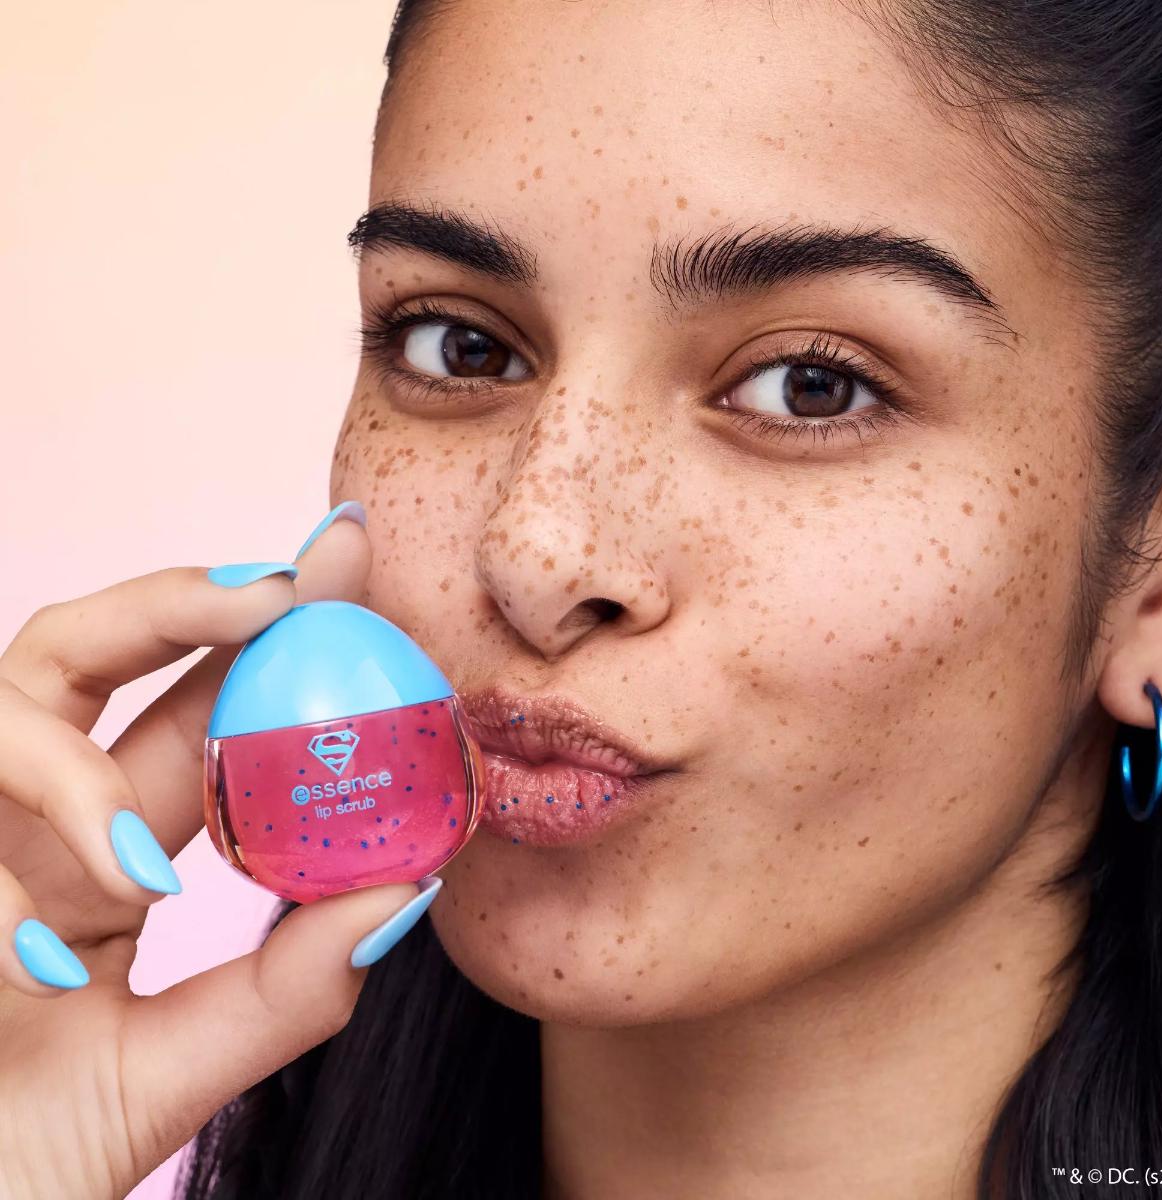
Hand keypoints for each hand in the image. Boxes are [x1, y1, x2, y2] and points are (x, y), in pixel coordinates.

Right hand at [0, 505, 436, 1199]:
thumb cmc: (25, 1154)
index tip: (346, 555)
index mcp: (103, 853)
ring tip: (138, 875)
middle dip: (176, 601)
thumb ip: (283, 989)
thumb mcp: (174, 1066)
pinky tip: (32, 968)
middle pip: (81, 650)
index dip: (266, 631)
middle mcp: (22, 824)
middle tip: (277, 586)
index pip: (190, 709)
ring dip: (67, 775)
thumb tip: (405, 893)